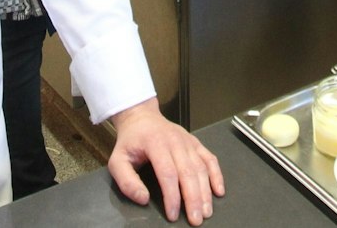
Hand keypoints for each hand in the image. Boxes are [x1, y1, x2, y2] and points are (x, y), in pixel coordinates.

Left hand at [107, 98, 223, 224]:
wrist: (142, 118)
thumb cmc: (130, 142)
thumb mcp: (117, 160)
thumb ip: (127, 181)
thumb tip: (143, 199)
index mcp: (155, 143)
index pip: (167, 173)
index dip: (172, 196)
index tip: (173, 215)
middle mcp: (175, 141)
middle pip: (188, 173)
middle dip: (193, 199)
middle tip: (195, 220)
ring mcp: (188, 141)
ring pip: (201, 168)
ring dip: (205, 192)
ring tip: (206, 212)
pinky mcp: (196, 143)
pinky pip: (210, 159)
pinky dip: (217, 175)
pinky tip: (218, 191)